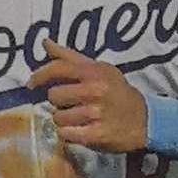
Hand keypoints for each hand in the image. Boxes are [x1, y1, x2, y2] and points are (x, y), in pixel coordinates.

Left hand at [29, 40, 149, 152]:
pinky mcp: (96, 135)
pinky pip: (65, 134)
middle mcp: (94, 91)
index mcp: (94, 72)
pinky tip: (81, 130)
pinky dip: (69, 133)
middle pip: (53, 96)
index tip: (32, 84)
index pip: (58, 68)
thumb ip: (69, 57)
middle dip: (59, 102)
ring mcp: (95, 114)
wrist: (145, 119)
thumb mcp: (99, 69)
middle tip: (73, 103)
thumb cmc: (117, 92)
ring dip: (64, 119)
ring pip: (57, 117)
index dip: (39, 76)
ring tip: (80, 117)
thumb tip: (44, 42)